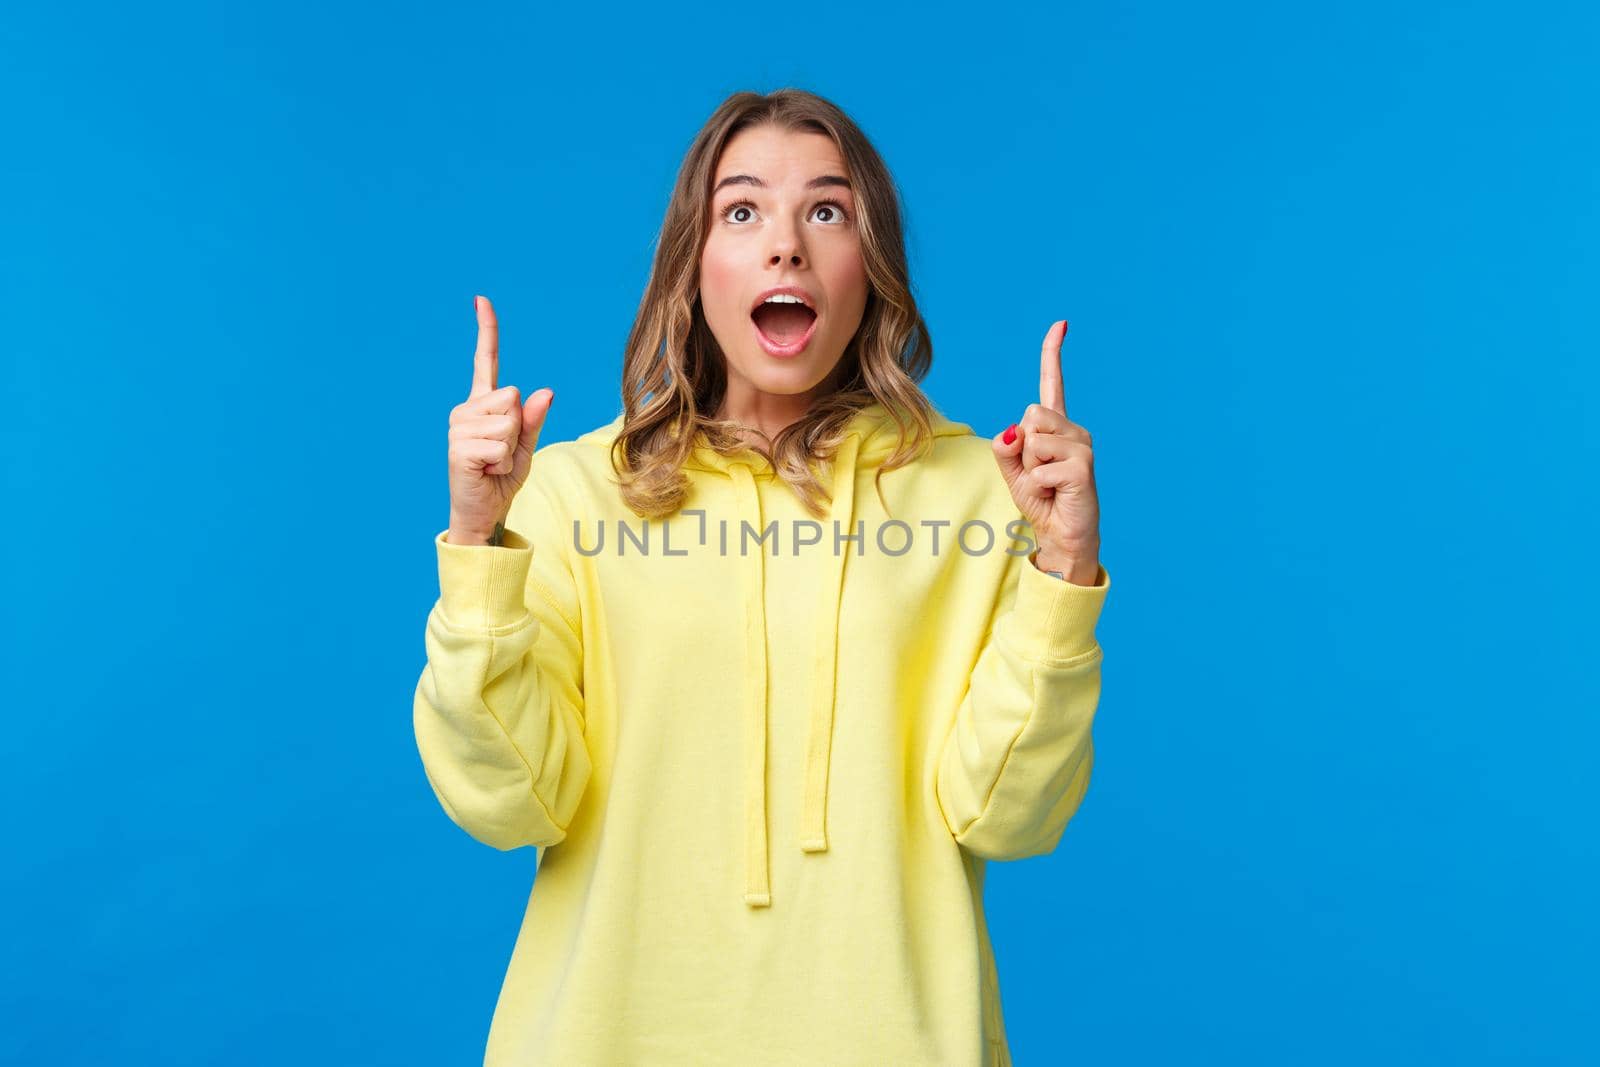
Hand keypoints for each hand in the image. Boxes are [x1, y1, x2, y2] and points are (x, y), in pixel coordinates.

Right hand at [446, 295, 554, 543]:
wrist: (483, 513)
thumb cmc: (501, 479)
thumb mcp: (525, 446)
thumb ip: (533, 420)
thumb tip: (545, 391)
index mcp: (482, 405)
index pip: (485, 361)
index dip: (486, 331)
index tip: (482, 300)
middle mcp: (465, 410)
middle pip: (511, 397)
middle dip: (517, 429)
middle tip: (502, 452)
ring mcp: (458, 428)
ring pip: (507, 422)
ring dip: (510, 448)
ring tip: (493, 463)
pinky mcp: (458, 448)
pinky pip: (500, 446)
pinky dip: (502, 463)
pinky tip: (486, 471)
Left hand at [991, 320, 1100, 576]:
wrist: (1061, 535)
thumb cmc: (1041, 500)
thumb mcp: (1013, 470)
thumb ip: (1006, 447)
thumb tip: (1014, 431)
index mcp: (1056, 427)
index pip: (1052, 383)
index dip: (1053, 353)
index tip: (1061, 323)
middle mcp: (1074, 430)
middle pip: (1030, 414)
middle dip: (1022, 447)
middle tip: (1037, 473)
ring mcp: (1082, 447)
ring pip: (1033, 441)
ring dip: (1029, 468)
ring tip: (1047, 484)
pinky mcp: (1083, 468)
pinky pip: (1039, 468)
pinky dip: (1036, 485)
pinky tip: (1055, 494)